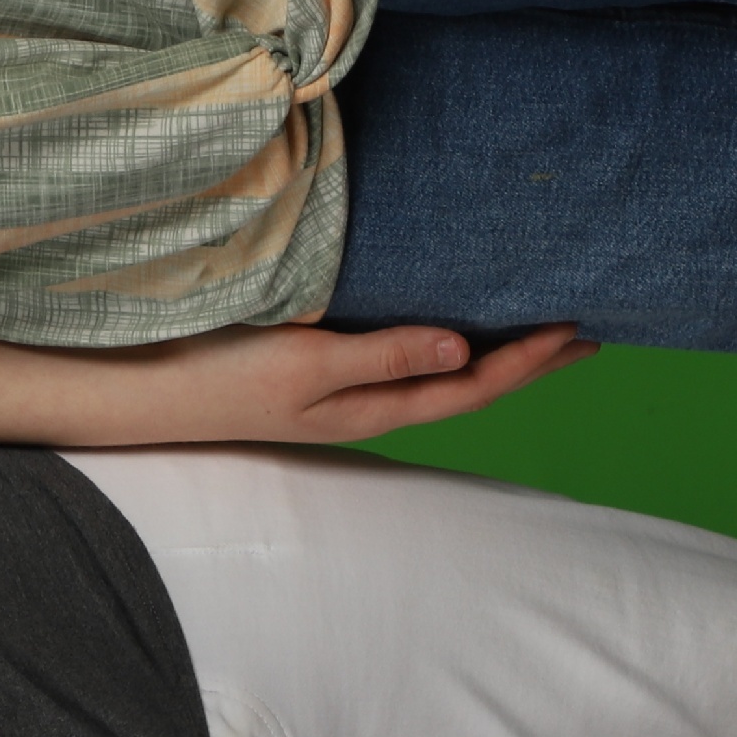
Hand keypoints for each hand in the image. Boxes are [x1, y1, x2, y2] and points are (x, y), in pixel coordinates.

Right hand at [97, 319, 593, 443]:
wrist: (151, 391)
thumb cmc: (225, 375)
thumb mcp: (310, 362)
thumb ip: (387, 354)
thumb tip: (467, 350)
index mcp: (376, 408)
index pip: (474, 386)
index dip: (529, 361)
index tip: (577, 327)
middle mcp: (370, 406)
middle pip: (469, 388)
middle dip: (529, 366)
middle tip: (586, 340)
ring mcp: (345, 396)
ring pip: (442, 378)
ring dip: (493, 357)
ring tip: (534, 337)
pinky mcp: (321, 375)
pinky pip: (408, 364)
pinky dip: (447, 346)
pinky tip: (448, 332)